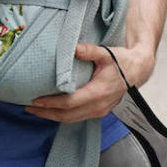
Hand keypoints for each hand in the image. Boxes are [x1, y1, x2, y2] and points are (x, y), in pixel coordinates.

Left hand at [24, 42, 149, 123]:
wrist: (137, 70)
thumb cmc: (122, 61)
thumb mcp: (106, 53)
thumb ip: (90, 51)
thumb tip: (74, 47)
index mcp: (97, 93)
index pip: (69, 103)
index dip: (51, 103)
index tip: (35, 100)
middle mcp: (97, 106)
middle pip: (66, 116)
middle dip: (46, 113)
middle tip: (28, 108)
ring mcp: (98, 112)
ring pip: (71, 120)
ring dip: (52, 116)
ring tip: (36, 110)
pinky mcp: (99, 112)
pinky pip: (77, 118)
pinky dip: (63, 116)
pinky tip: (53, 110)